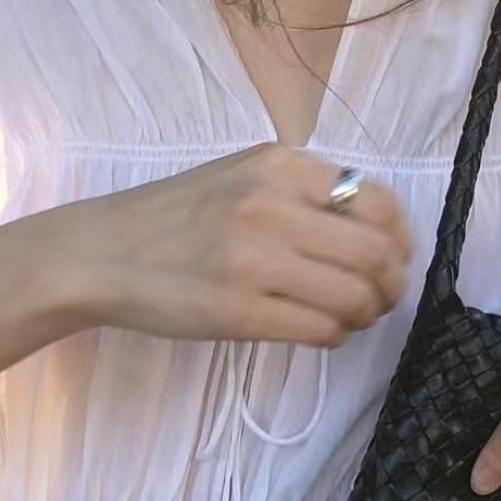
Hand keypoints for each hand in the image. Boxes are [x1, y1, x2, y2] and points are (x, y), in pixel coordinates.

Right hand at [44, 143, 413, 346]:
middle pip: (376, 254)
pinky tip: (321, 332)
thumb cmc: (175, 220)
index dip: (399, 242)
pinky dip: (335, 336)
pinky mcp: (238, 311)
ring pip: (354, 297)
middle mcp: (270, 204)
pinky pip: (320, 330)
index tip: (392, 262)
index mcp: (278, 164)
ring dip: (365, 316)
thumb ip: (302, 193)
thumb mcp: (241, 177)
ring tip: (349, 319)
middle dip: (390, 287)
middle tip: (378, 302)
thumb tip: (375, 232)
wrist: (101, 254)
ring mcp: (254, 260)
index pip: (377, 202)